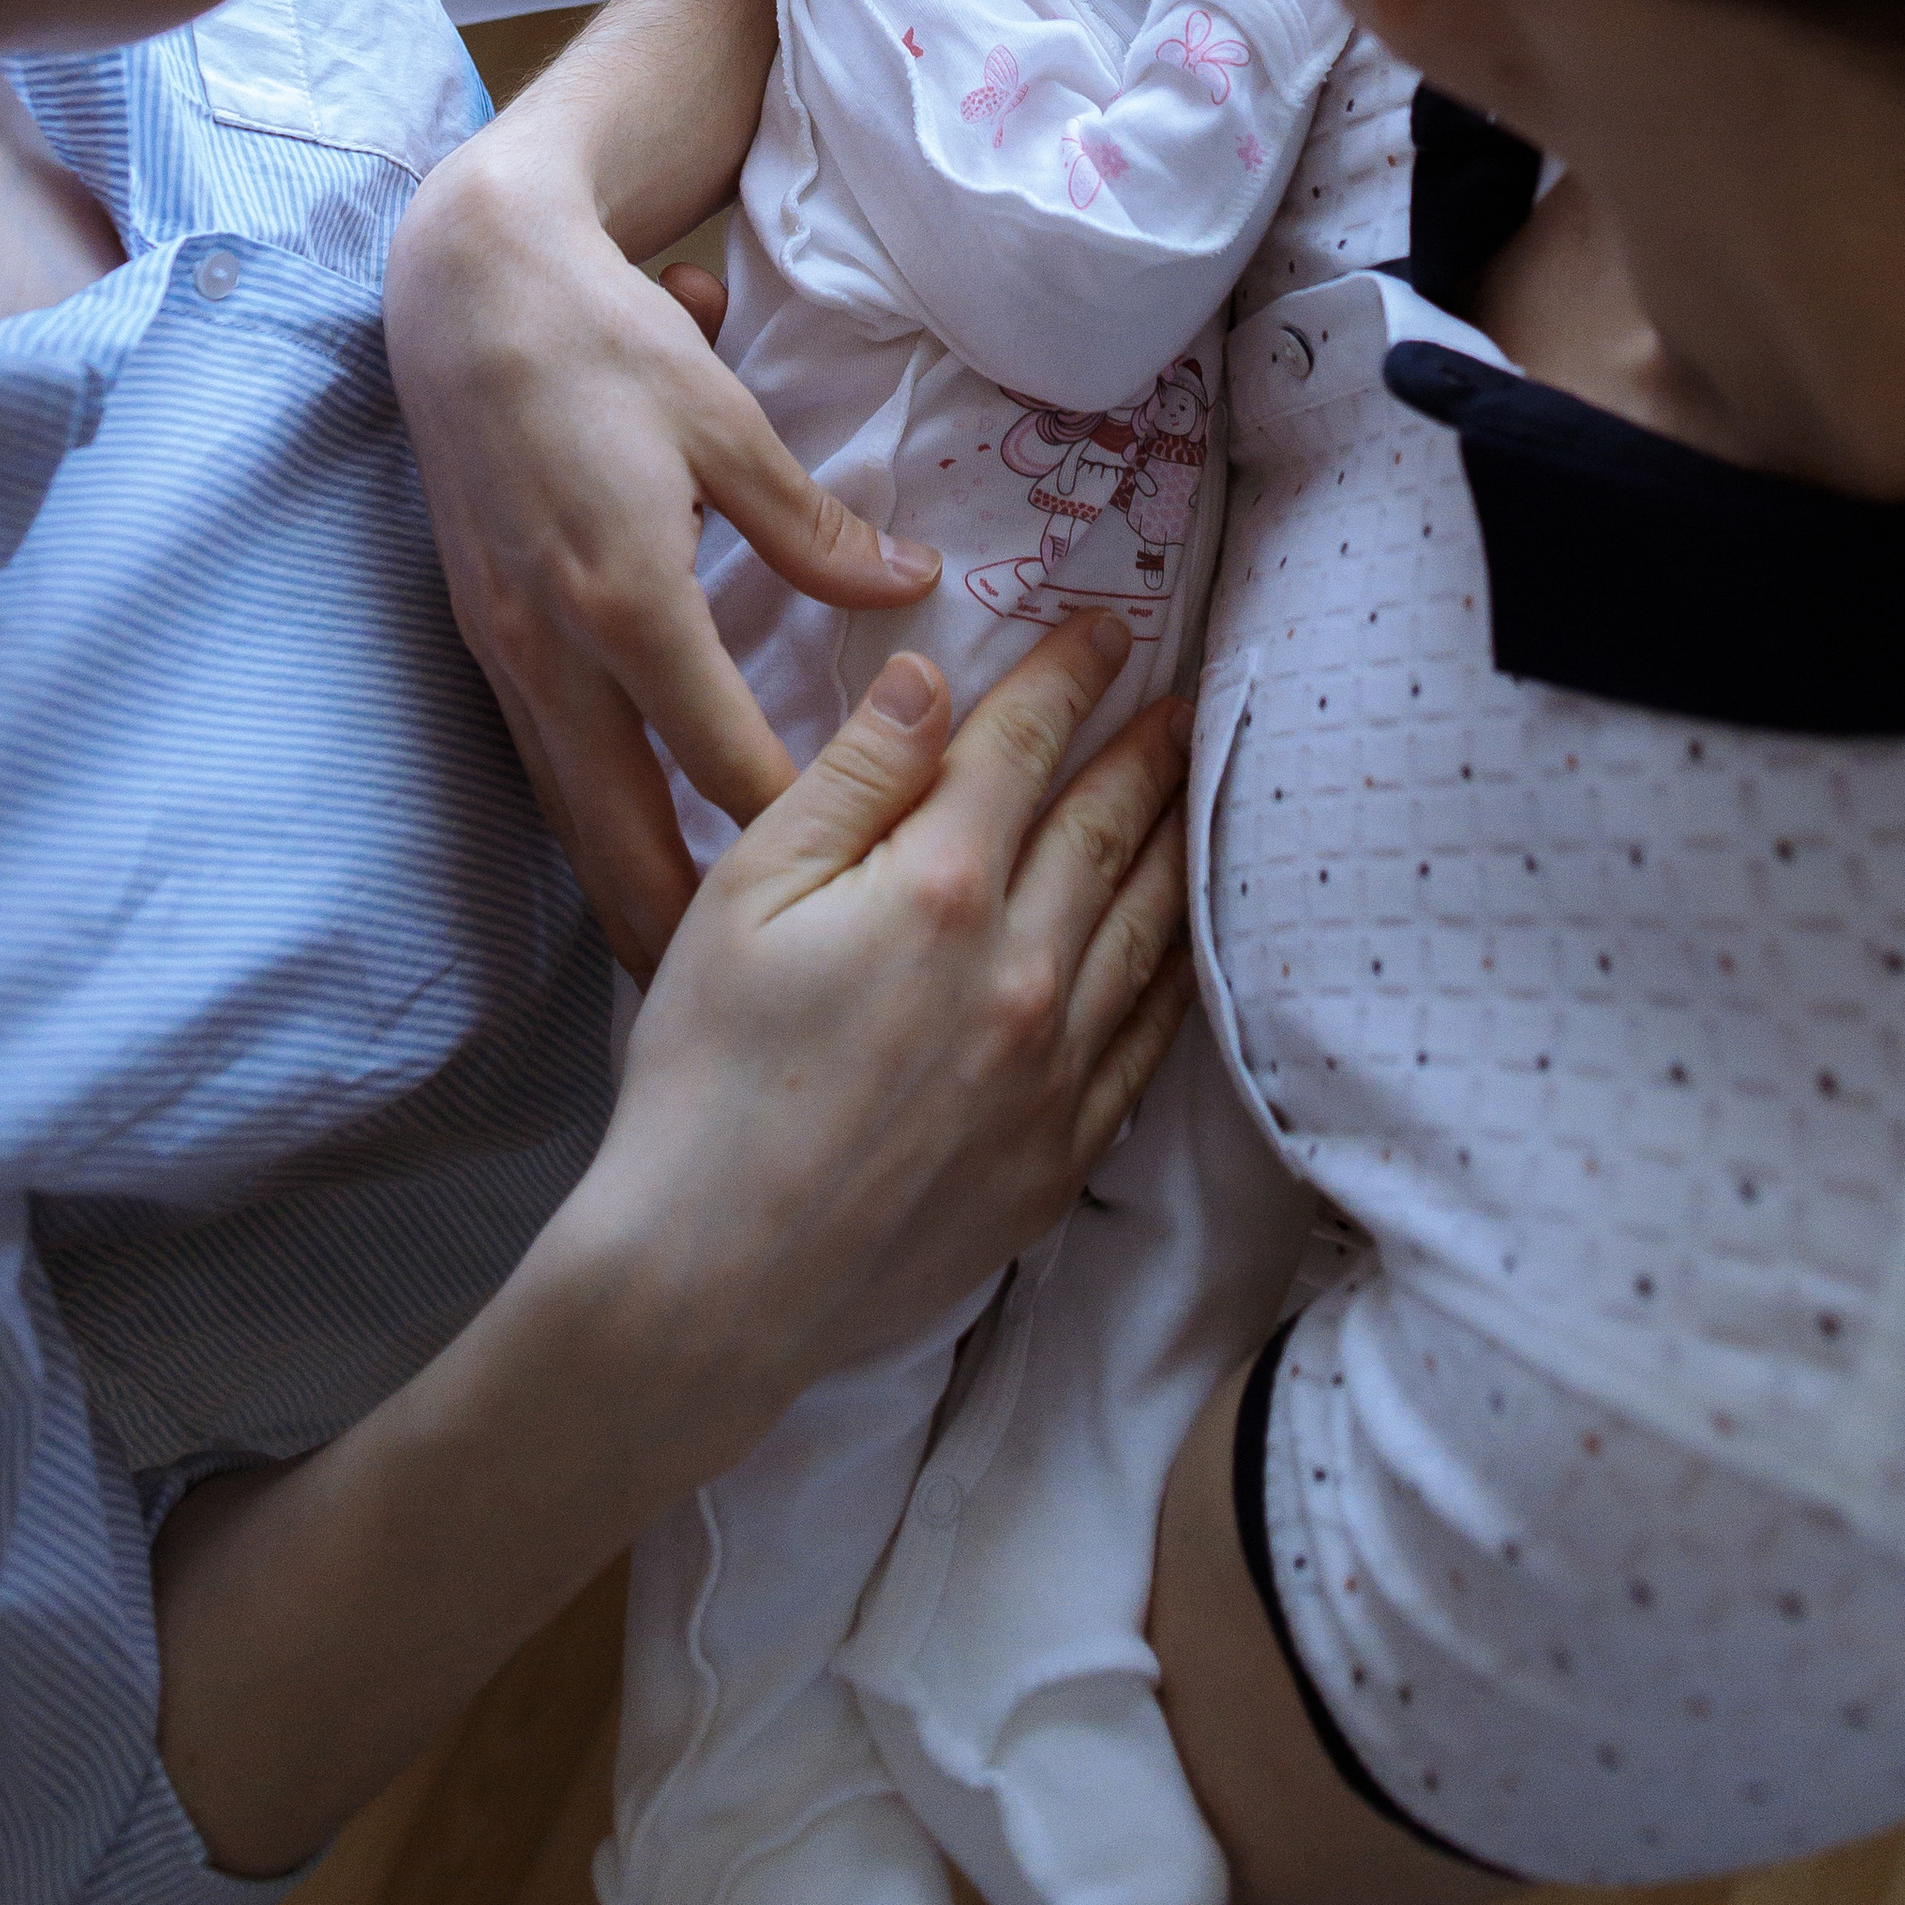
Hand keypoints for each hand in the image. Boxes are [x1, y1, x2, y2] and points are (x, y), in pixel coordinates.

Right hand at [388, 133, 939, 979]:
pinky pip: (537, 763)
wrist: (462, 288)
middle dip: (674, 932)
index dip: (793, 836)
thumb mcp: (727, 423)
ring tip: (680, 982)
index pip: (723, 758)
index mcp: (627, 598)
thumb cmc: (604, 342)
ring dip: (619, 894)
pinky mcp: (479, 636)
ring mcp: (501, 650)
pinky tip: (620, 865)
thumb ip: (812, 527)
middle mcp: (552, 645)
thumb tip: (907, 588)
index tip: (861, 904)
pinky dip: (582, 825)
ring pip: (564, 812)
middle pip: (617, 830)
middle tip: (743, 1027)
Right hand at [594, 608, 1198, 1399]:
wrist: (714, 1277)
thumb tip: (932, 678)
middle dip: (1145, 750)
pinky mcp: (1060, 1157)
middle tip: (1186, 693)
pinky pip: (1148, 1047)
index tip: (1111, 627)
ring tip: (1199, 790)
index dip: (1070, 678)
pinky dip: (1179, 977)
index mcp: (939, 890)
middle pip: (1107, 830)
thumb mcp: (746, 893)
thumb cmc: (705, 1074)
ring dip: (1178, 845)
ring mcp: (1053, 1072)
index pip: (1024, 749)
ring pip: (1147, 930)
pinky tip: (1187, 944)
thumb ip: (854, 778)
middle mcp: (1022, 971)